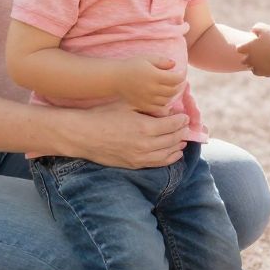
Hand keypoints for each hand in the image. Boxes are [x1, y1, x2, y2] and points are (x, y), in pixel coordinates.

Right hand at [54, 103, 186, 168]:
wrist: (83, 135)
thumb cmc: (103, 115)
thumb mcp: (127, 105)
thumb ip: (148, 107)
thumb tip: (166, 108)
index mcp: (145, 127)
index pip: (173, 125)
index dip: (181, 120)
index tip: (185, 116)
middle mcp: (145, 145)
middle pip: (173, 139)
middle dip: (182, 132)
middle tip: (186, 126)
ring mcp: (140, 157)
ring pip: (168, 153)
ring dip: (178, 145)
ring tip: (183, 139)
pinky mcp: (134, 165)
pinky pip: (158, 163)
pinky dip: (170, 158)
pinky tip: (175, 153)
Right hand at [115, 57, 184, 111]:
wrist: (115, 78)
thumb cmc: (132, 66)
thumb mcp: (147, 58)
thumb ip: (162, 61)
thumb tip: (174, 64)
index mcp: (154, 75)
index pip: (176, 78)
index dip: (182, 75)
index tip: (182, 72)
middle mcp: (152, 88)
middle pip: (173, 90)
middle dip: (179, 85)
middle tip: (179, 81)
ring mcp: (148, 99)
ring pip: (168, 100)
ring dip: (172, 94)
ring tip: (172, 88)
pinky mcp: (144, 106)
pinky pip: (159, 108)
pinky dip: (165, 103)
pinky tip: (163, 97)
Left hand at [239, 23, 269, 78]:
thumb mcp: (265, 28)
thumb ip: (256, 28)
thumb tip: (253, 31)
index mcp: (248, 48)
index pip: (239, 48)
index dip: (243, 46)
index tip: (250, 43)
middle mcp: (250, 59)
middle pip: (243, 60)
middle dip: (247, 57)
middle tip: (256, 52)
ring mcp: (257, 67)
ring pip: (251, 67)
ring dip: (254, 64)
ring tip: (262, 59)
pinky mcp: (264, 73)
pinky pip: (259, 72)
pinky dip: (261, 69)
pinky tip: (267, 64)